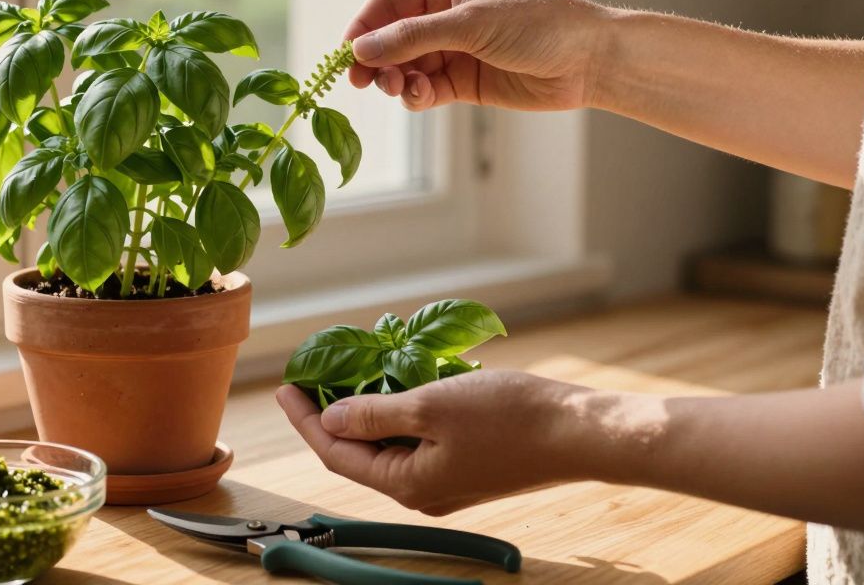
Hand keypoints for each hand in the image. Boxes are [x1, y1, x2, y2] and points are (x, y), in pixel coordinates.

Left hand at [276, 370, 599, 514]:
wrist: (578, 432)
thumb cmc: (509, 418)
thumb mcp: (430, 406)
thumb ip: (374, 414)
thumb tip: (330, 419)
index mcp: (408, 483)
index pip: (337, 454)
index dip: (306, 420)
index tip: (285, 388)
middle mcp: (422, 490)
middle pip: (359, 453)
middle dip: (331, 415)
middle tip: (312, 376)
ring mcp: (447, 479)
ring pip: (389, 446)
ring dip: (366, 411)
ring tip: (348, 373)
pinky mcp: (467, 463)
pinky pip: (418, 440)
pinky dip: (400, 413)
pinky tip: (397, 384)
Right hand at [344, 0, 609, 111]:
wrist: (587, 61)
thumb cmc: (537, 25)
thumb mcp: (471, 24)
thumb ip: (413, 38)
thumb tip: (361, 49)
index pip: (387, 3)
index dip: (363, 28)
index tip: (346, 55)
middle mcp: (444, 14)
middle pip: (390, 38)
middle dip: (376, 59)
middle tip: (364, 82)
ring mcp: (452, 50)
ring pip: (403, 67)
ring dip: (395, 80)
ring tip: (399, 88)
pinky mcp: (462, 82)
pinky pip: (424, 89)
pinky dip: (415, 96)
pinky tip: (420, 97)